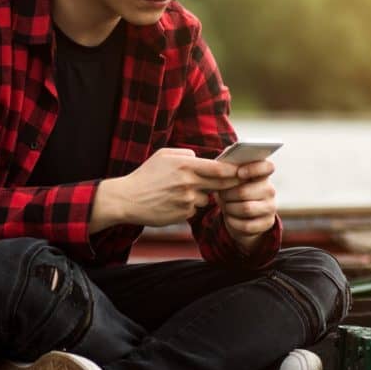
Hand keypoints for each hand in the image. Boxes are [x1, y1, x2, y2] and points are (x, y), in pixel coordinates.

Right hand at [93, 148, 239, 230]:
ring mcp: (187, 200)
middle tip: (237, 182)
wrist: (127, 200)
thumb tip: (202, 157)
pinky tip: (174, 202)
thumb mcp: (163, 156)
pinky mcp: (183, 214)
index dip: (234, 170)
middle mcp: (188, 183)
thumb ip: (186, 154)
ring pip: (207, 198)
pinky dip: (190, 206)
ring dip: (202, 196)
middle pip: (220, 184)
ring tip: (181, 192)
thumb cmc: (146, 175)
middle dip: (230, 183)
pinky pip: (195, 209)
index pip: (218, 168)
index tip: (243, 170)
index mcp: (185, 165)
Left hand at [218, 159, 277, 252]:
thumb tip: (221, 170)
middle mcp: (270, 190)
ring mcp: (270, 207)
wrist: (241, 216)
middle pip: (244, 192)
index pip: (267, 167)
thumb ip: (230, 172)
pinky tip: (231, 218)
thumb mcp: (232, 180)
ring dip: (230, 208)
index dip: (252, 169)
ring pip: (245, 209)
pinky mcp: (267, 223)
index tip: (239, 173)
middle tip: (222, 195)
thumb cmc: (234, 192)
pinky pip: (246, 225)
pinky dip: (233, 222)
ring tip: (226, 206)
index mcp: (262, 174)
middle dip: (227, 195)